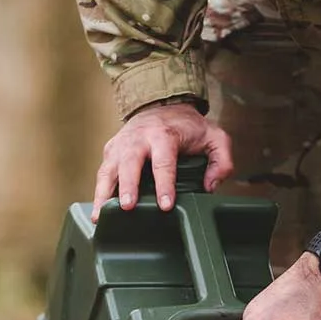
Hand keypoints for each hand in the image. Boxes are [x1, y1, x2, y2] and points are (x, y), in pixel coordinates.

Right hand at [91, 101, 232, 221]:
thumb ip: (221, 161)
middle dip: (128, 185)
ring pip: (109, 168)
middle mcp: (139, 138)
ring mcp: (122, 144)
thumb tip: (210, 186)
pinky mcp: (111, 151)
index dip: (165, 184)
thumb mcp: (215, 138)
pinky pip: (103, 173)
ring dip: (105, 192)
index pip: (164, 162)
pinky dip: (99, 192)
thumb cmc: (188, 127)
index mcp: (164, 135)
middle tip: (128, 206)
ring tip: (102, 215)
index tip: (166, 204)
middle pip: (130, 162)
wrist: (162, 104)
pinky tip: (99, 212)